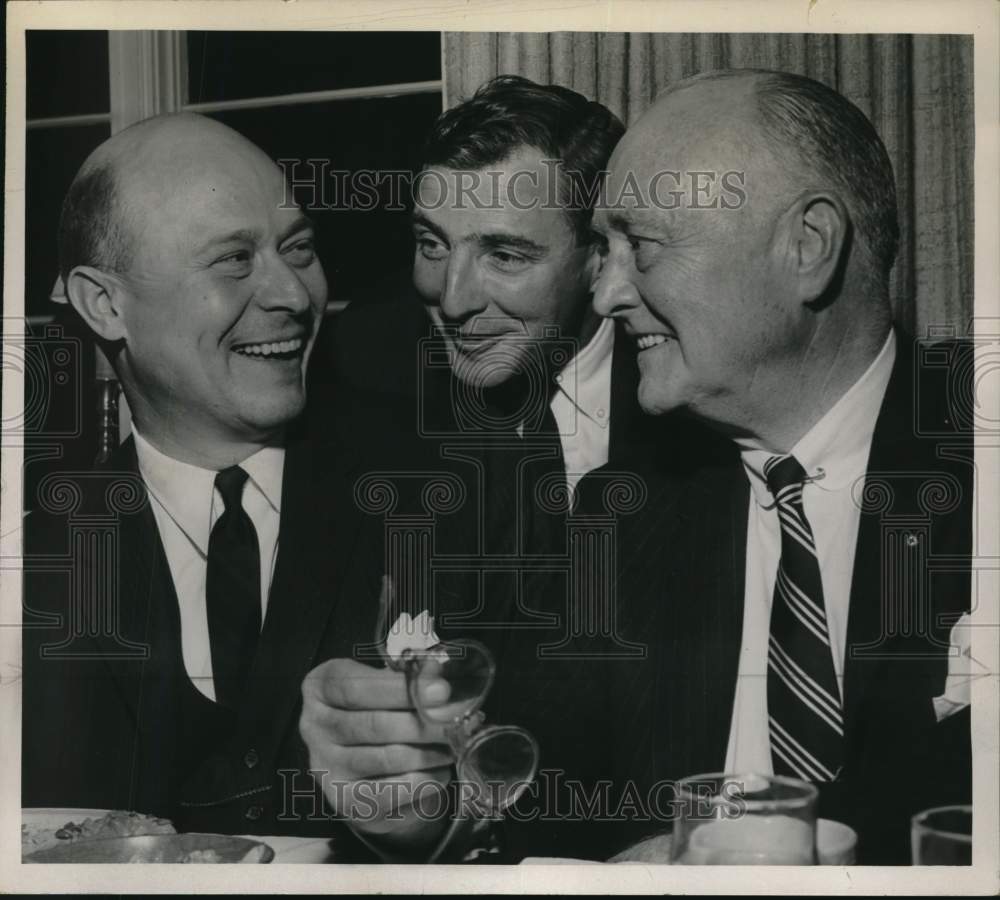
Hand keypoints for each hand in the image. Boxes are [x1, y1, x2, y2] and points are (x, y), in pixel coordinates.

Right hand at [300, 657, 455, 850]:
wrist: (365, 764)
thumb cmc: (379, 710)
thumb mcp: (387, 684)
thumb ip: (410, 679)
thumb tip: (437, 679)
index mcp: (320, 687)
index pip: (356, 687)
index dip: (401, 688)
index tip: (442, 690)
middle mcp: (314, 727)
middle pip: (374, 724)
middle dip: (425, 722)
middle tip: (458, 720)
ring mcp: (327, 768)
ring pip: (387, 758)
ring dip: (430, 752)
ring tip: (453, 744)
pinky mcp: (346, 803)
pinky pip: (392, 793)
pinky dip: (424, 781)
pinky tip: (440, 771)